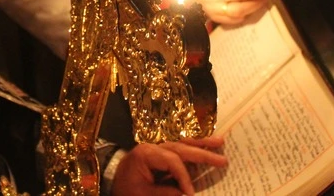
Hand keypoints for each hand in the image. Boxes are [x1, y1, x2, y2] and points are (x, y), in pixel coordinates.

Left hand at [111, 136, 225, 195]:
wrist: (111, 184)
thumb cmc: (126, 191)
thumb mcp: (144, 195)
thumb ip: (167, 193)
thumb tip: (188, 192)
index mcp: (145, 154)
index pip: (172, 160)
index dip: (184, 177)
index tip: (191, 193)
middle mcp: (152, 146)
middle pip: (181, 147)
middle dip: (202, 153)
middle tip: (222, 159)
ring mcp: (156, 148)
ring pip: (182, 144)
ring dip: (201, 144)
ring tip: (220, 142)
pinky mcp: (160, 154)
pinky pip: (179, 149)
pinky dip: (193, 148)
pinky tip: (206, 145)